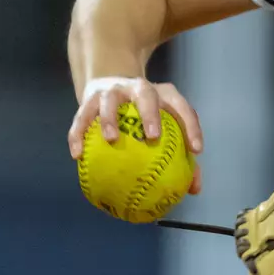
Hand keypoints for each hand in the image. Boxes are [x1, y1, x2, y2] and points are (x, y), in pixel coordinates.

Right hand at [68, 76, 204, 194]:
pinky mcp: (89, 98)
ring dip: (110, 118)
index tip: (196, 151)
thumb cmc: (145, 115)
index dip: (191, 126)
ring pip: (109, 100)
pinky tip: (77, 155)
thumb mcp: (164, 128)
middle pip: (145, 93)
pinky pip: (82, 116)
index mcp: (162, 94)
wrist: (110, 85)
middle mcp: (138, 87)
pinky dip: (78, 134)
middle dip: (150, 113)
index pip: (181, 106)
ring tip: (112, 140)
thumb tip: (193, 189)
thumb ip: (180, 157)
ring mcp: (112, 90)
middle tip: (153, 137)